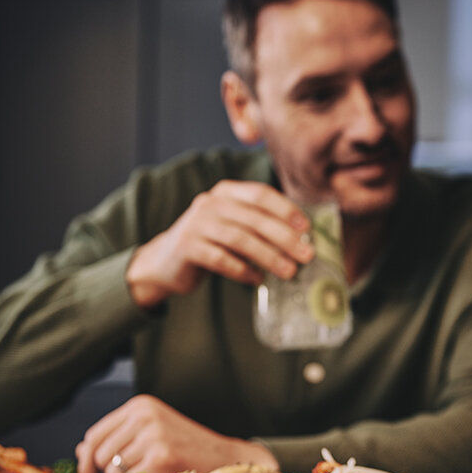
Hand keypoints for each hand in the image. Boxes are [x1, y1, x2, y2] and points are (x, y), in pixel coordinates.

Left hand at [75, 394, 279, 472]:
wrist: (227, 457)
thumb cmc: (190, 447)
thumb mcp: (154, 431)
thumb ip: (120, 437)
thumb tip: (82, 450)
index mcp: (141, 406)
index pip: (95, 435)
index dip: (84, 461)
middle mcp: (144, 417)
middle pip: (98, 454)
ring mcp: (152, 436)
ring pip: (113, 471)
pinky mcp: (160, 458)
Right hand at [125, 180, 314, 307]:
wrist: (164, 263)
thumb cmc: (211, 243)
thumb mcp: (233, 225)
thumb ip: (259, 224)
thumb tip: (302, 240)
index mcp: (225, 192)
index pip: (260, 194)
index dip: (285, 209)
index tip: (306, 228)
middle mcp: (209, 204)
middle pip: (254, 219)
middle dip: (285, 238)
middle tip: (307, 255)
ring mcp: (196, 224)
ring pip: (240, 239)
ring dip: (269, 257)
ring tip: (289, 271)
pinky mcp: (187, 248)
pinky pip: (221, 260)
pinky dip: (243, 270)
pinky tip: (257, 279)